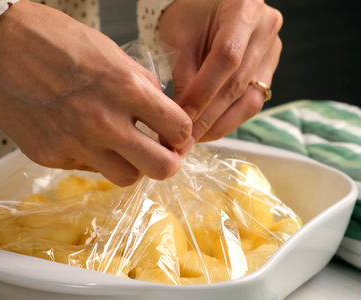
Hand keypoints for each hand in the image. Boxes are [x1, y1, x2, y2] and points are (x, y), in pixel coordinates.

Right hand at [0, 0, 192, 185]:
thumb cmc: (54, 40)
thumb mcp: (111, 52)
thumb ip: (140, 85)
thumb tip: (159, 111)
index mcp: (126, 88)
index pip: (179, 129)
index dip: (183, 134)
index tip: (177, 134)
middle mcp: (103, 122)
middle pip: (161, 168)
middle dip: (168, 161)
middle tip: (161, 152)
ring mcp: (75, 144)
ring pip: (125, 178)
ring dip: (132, 165)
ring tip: (123, 148)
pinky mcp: (49, 157)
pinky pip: (87, 169)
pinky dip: (93, 158)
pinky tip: (82, 137)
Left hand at [159, 0, 281, 140]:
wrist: (207, 6)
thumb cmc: (190, 16)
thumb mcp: (179, 38)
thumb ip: (184, 75)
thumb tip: (181, 119)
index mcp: (243, 9)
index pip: (227, 58)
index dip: (204, 91)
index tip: (183, 116)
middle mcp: (265, 29)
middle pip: (239, 83)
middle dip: (209, 117)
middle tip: (185, 140)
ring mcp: (272, 51)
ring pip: (250, 100)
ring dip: (221, 124)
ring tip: (196, 139)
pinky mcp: (269, 70)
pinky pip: (252, 102)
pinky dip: (229, 119)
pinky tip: (210, 129)